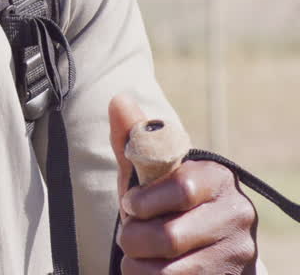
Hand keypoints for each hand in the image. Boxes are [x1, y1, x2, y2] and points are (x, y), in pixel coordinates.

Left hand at [109, 93, 257, 273]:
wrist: (203, 250)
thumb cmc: (167, 205)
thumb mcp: (149, 174)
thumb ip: (133, 140)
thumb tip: (119, 99)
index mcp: (217, 177)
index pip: (179, 188)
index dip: (143, 202)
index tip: (131, 206)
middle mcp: (238, 214)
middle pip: (168, 236)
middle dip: (134, 238)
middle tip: (132, 235)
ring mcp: (238, 253)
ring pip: (167, 270)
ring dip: (138, 264)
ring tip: (141, 254)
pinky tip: (154, 271)